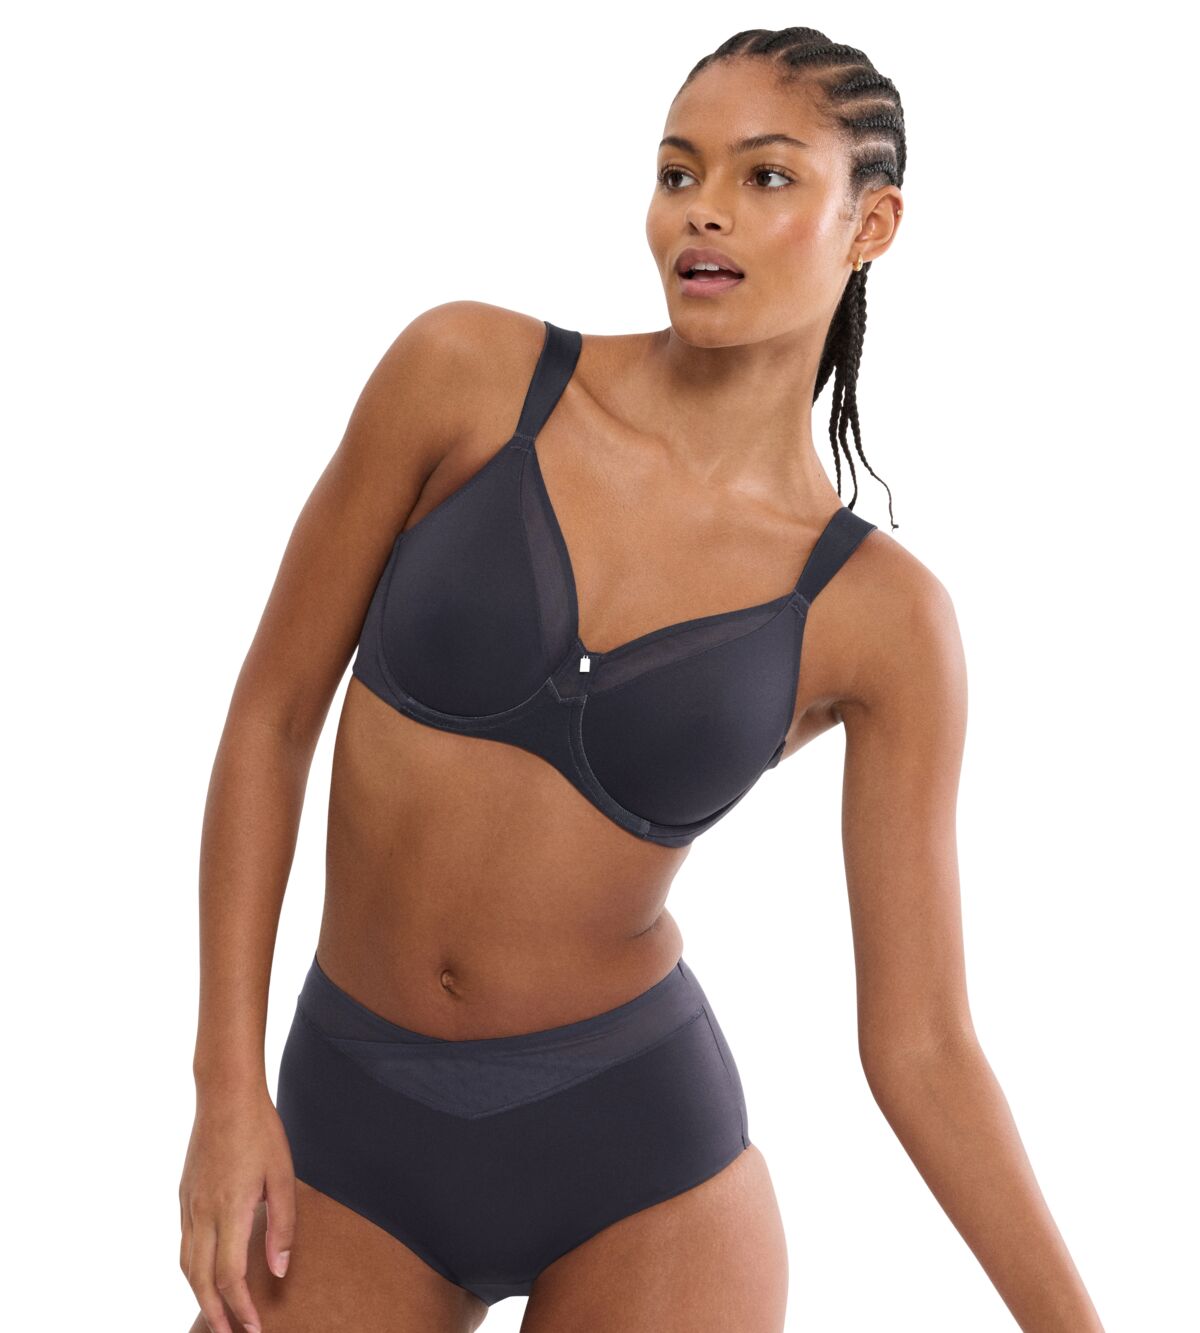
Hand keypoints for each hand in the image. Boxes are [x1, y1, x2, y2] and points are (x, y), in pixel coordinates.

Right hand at [178, 1084, 295, 1332]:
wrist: (225, 1095)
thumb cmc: (260, 1131)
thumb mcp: (283, 1176)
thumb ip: (281, 1226)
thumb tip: (278, 1271)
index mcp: (231, 1210)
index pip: (230, 1276)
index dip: (240, 1308)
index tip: (254, 1329)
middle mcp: (203, 1213)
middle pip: (201, 1280)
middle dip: (214, 1314)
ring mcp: (189, 1204)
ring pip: (186, 1265)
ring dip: (200, 1295)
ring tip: (217, 1314)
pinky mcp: (184, 1194)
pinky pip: (184, 1243)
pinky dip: (192, 1269)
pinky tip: (205, 1273)